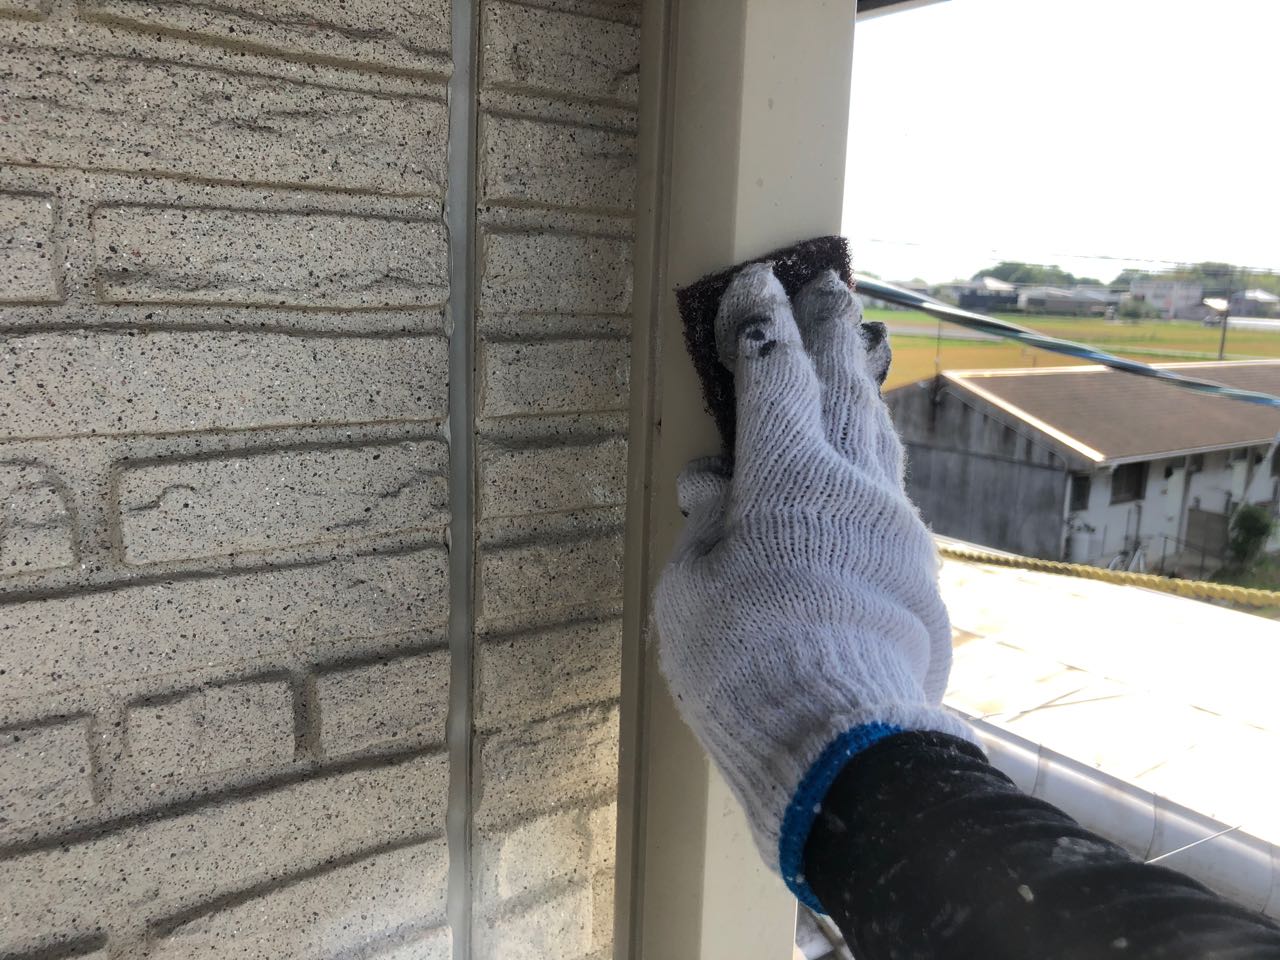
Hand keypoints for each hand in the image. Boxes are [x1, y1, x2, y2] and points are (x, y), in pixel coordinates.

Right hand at [653, 264, 973, 906]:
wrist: (843, 745)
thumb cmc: (745, 664)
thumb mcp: (691, 590)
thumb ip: (707, 528)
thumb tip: (718, 490)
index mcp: (790, 478)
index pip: (772, 377)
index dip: (760, 325)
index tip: (757, 282)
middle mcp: (854, 487)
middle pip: (842, 387)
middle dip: (830, 330)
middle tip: (830, 281)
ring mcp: (895, 528)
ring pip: (878, 437)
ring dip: (864, 387)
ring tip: (863, 350)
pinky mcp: (917, 574)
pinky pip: (889, 496)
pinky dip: (871, 465)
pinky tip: (867, 467)